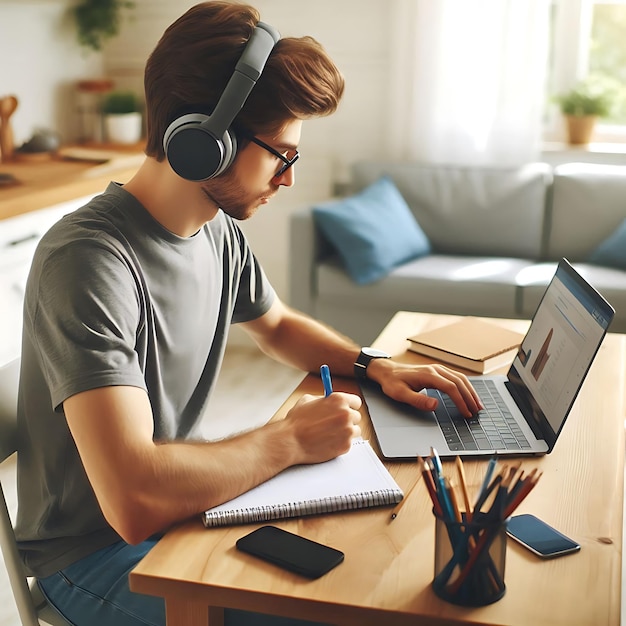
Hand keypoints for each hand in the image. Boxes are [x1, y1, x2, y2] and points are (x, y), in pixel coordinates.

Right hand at [283, 392, 361, 463]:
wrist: (290, 440)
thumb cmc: (296, 422)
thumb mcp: (308, 400)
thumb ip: (324, 400)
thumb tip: (331, 401)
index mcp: (339, 400)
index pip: (356, 402)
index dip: (350, 406)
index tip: (347, 409)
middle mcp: (346, 414)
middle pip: (356, 416)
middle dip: (347, 420)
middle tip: (335, 423)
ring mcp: (347, 431)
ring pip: (354, 431)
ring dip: (346, 432)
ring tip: (330, 433)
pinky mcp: (345, 446)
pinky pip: (348, 443)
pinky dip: (340, 443)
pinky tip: (327, 441)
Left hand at [367, 360, 482, 417]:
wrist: (386, 371)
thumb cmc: (392, 383)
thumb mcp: (401, 394)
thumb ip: (418, 400)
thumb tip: (435, 405)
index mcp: (428, 375)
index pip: (451, 388)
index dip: (461, 401)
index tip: (467, 413)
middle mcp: (435, 369)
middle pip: (459, 381)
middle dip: (470, 397)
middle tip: (477, 411)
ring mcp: (437, 369)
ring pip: (459, 378)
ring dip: (470, 390)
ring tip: (477, 404)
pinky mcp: (436, 371)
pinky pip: (455, 376)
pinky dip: (464, 385)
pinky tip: (467, 393)